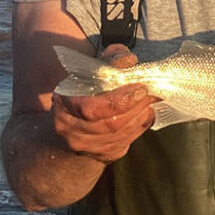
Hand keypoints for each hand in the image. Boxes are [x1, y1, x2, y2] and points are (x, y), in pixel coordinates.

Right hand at [50, 43, 156, 163]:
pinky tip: (143, 113)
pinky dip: (140, 125)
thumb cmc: (83, 91)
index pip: (92, 109)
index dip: (119, 101)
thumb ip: (110, 59)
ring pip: (122, 134)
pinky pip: (127, 142)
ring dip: (141, 115)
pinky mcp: (103, 155)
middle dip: (136, 106)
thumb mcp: (91, 69)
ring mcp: (86, 147)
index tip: (140, 89)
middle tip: (151, 92)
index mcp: (63, 105)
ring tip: (149, 100)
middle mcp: (70, 131)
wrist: (70, 124)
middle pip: (112, 123)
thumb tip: (128, 60)